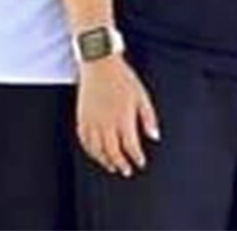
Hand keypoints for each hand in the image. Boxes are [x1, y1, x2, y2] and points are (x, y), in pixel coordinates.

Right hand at [76, 56, 159, 176]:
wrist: (99, 65)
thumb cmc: (123, 78)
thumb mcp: (142, 95)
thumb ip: (148, 118)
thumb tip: (155, 136)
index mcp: (123, 118)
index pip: (130, 146)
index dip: (136, 157)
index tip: (140, 163)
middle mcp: (106, 124)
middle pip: (113, 152)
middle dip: (121, 164)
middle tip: (126, 171)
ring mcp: (92, 122)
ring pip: (97, 150)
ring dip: (105, 161)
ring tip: (112, 166)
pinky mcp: (81, 119)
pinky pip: (84, 142)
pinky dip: (90, 151)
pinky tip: (96, 154)